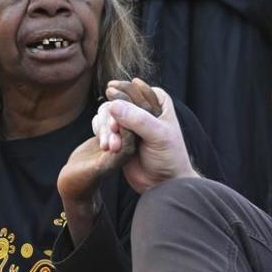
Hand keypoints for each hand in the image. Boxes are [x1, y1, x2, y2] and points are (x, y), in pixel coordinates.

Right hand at [92, 78, 197, 193]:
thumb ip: (138, 119)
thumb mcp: (158, 136)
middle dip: (111, 115)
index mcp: (158, 100)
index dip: (124, 100)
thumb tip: (112, 105)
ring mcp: (129, 121)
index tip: (121, 117)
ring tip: (112, 146)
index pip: (134, 89)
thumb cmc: (169, 157)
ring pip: (107, 113)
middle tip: (113, 130)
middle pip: (116, 99)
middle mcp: (142, 107)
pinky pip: (103, 127)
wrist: (164, 182)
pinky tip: (108, 148)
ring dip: (106, 127)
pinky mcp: (118, 135)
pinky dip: (102, 134)